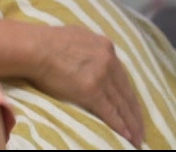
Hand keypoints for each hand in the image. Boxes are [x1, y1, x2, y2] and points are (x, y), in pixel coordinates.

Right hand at [28, 24, 143, 147]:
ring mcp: (102, 75)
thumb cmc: (47, 42)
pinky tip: (126, 136)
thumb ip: (91, 47)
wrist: (34, 48)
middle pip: (126, 92)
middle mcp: (109, 60)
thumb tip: (94, 54)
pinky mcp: (92, 90)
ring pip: (121, 104)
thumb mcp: (77, 36)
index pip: (122, 77)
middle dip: (135, 114)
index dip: (129, 96)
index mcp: (106, 47)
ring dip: (131, 124)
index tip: (133, 109)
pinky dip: (119, 125)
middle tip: (141, 130)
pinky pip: (110, 111)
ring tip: (136, 139)